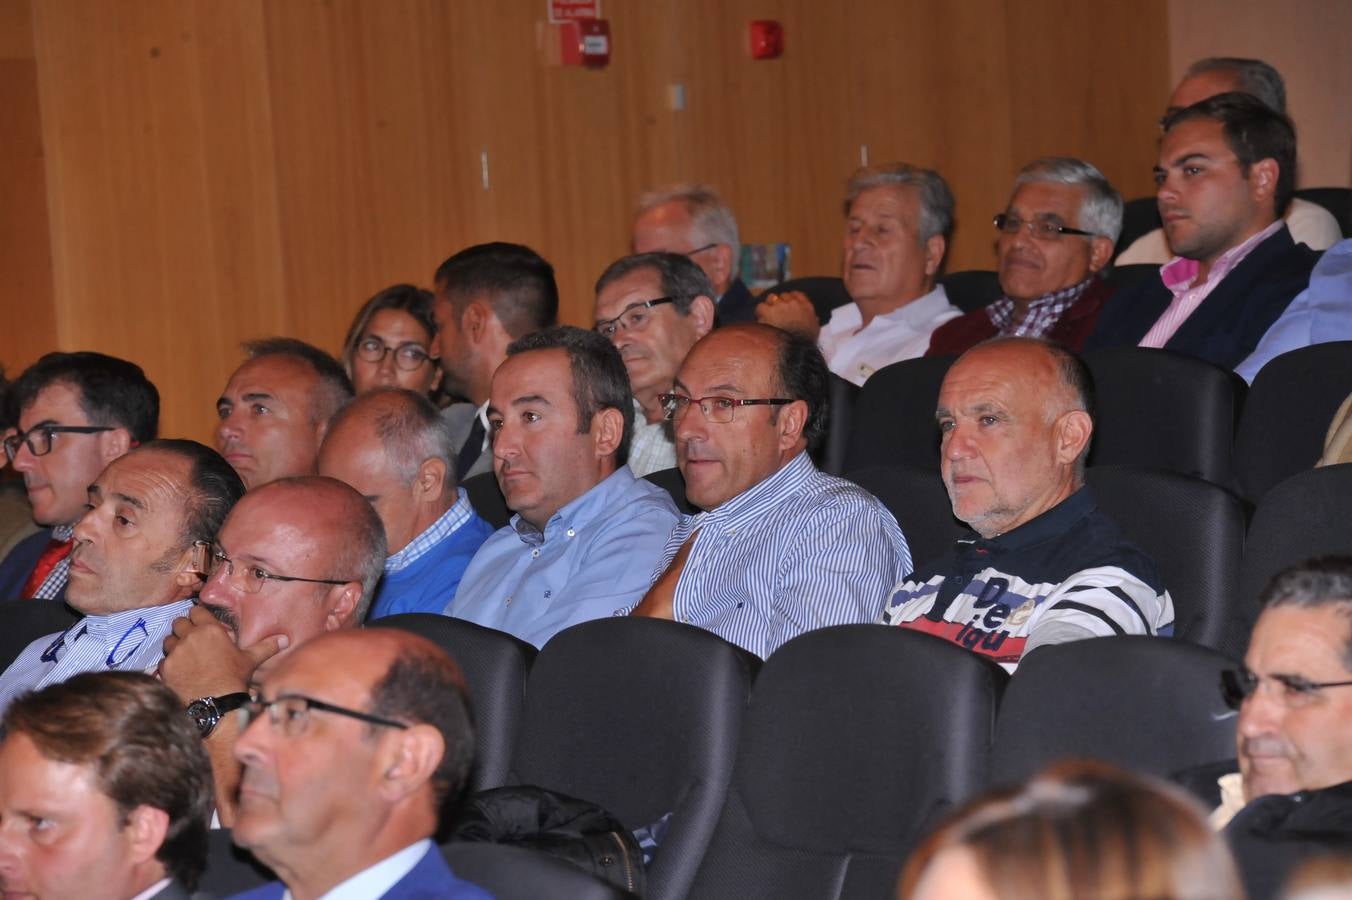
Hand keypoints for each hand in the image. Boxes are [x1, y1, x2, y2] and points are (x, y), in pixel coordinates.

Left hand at [160, 604, 286, 701]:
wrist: (215, 704)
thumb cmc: (235, 678)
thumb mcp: (251, 660)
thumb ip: (266, 647)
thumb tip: (285, 639)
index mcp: (211, 629)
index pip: (196, 611)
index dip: (199, 617)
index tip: (203, 624)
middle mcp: (190, 636)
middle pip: (179, 622)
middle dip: (185, 628)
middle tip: (193, 639)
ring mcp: (176, 652)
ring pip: (168, 640)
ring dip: (175, 644)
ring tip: (184, 654)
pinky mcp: (166, 668)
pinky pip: (163, 660)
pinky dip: (170, 664)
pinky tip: (179, 671)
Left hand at [756, 291, 820, 339]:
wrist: (793, 352)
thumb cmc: (804, 343)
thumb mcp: (815, 330)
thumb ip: (813, 321)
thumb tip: (815, 318)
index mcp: (806, 307)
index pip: (797, 294)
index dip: (790, 299)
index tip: (787, 306)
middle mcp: (794, 303)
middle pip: (783, 296)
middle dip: (779, 303)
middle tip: (776, 315)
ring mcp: (780, 306)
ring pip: (771, 298)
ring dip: (769, 306)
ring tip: (767, 317)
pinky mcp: (768, 311)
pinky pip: (760, 306)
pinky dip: (760, 313)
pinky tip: (761, 321)